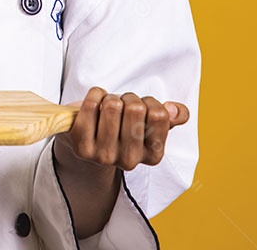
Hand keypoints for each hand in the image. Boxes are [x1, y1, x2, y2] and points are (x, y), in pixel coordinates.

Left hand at [55, 86, 189, 171]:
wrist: (89, 139)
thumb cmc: (122, 125)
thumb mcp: (149, 122)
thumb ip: (171, 116)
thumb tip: (174, 109)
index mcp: (153, 156)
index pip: (159, 115)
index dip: (149, 102)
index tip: (141, 108)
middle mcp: (130, 161)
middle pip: (135, 108)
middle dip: (128, 98)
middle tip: (122, 106)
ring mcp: (104, 156)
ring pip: (112, 105)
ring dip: (110, 97)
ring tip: (107, 108)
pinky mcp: (81, 146)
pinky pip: (91, 105)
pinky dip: (94, 95)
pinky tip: (94, 103)